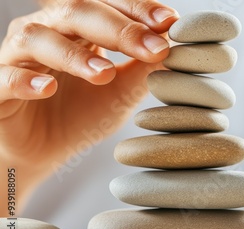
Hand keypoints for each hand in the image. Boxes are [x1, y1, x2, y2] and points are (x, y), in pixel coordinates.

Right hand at [0, 0, 178, 213]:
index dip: (138, 10)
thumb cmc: (83, 113)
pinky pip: (5, 76)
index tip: (170, 22)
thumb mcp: (122, 91)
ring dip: (75, 54)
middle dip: (119, 29)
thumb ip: (144, 68)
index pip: (109, 4)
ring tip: (105, 74)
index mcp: (80, 27)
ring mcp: (18, 55)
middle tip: (152, 48)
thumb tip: (177, 45)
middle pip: (78, 11)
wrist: (45, 150)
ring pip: (39, 37)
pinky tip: (46, 87)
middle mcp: (48, 30)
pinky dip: (25, 79)